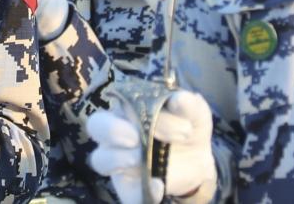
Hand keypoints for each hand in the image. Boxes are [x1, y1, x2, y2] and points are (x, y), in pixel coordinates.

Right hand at [87, 90, 215, 203]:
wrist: (197, 158)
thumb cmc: (185, 124)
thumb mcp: (194, 112)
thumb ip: (188, 103)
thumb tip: (178, 100)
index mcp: (128, 107)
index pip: (122, 103)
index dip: (139, 110)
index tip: (180, 126)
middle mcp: (116, 132)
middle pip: (96, 125)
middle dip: (112, 130)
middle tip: (136, 138)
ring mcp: (118, 160)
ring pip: (100, 159)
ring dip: (117, 159)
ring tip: (140, 160)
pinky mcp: (128, 186)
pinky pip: (125, 193)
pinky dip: (138, 194)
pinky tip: (159, 187)